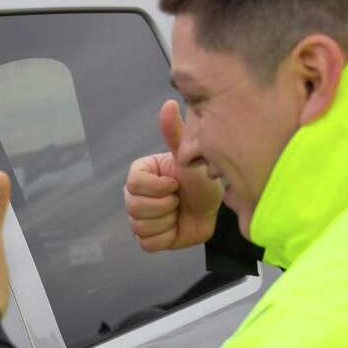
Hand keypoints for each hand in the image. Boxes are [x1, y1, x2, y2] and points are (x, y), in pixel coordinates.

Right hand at [124, 99, 222, 251]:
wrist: (213, 207)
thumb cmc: (201, 178)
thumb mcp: (189, 155)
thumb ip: (175, 133)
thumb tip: (169, 104)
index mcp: (139, 174)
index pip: (134, 185)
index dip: (158, 188)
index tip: (175, 184)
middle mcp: (135, 196)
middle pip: (134, 208)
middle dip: (164, 206)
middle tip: (179, 199)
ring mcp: (140, 218)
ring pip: (140, 227)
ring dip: (167, 221)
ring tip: (178, 211)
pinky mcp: (149, 238)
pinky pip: (147, 244)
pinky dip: (166, 238)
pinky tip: (176, 226)